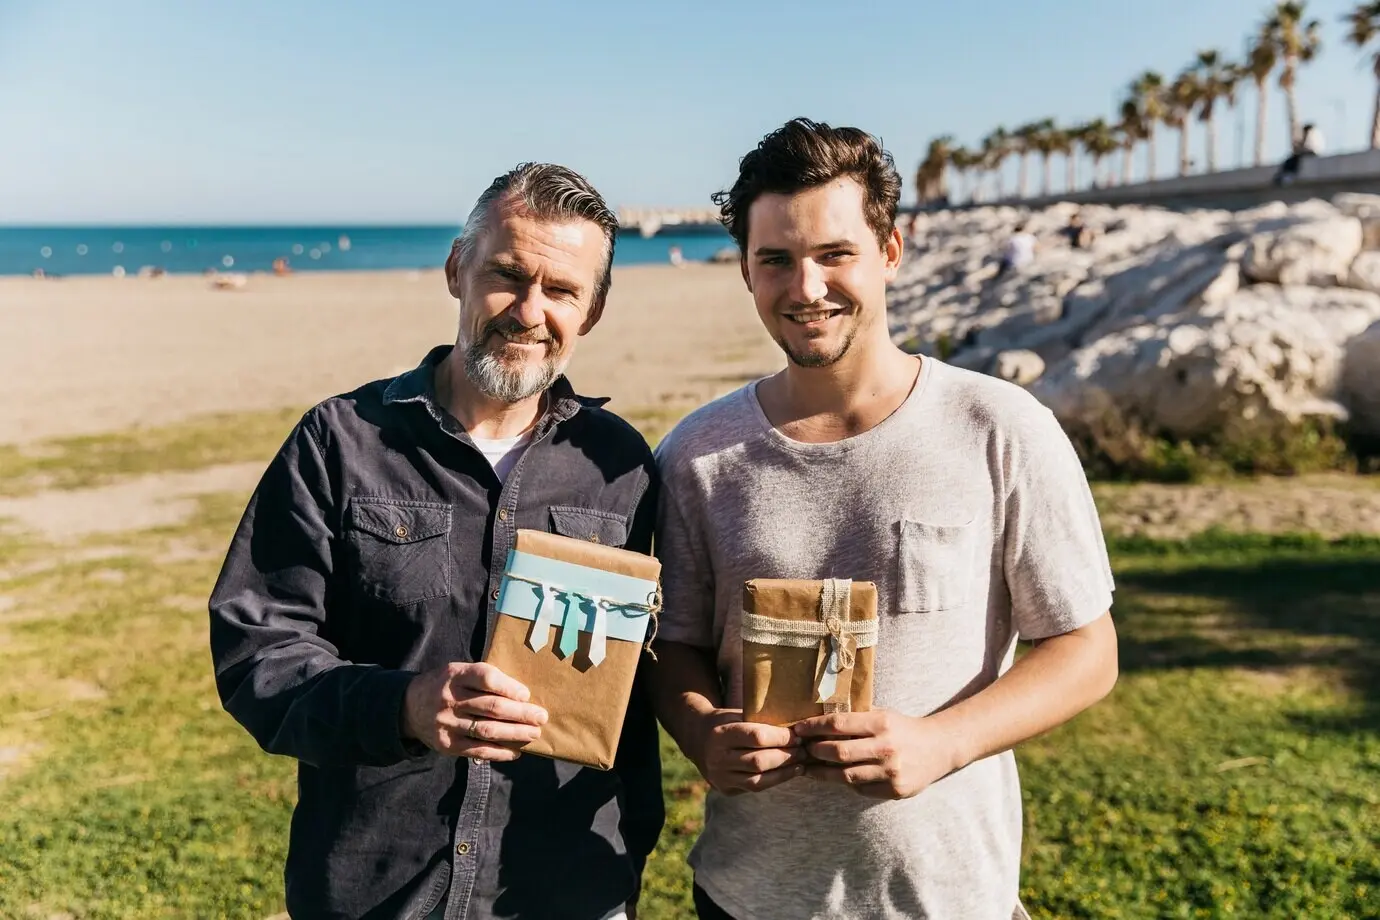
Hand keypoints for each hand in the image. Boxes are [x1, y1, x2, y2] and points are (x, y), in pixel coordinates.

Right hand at [403, 662, 546, 760]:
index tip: (526, 695)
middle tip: (541, 717)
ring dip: (515, 733)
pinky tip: (516, 751)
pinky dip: (499, 752)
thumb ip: (483, 679)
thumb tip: (521, 695)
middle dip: (521, 713)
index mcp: (455, 675)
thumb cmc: (445, 685)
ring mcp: (447, 724)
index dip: (509, 687)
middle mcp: (450, 699)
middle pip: (492, 707)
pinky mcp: (447, 744)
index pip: (486, 678)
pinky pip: (477, 750)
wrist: (408, 706)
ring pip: (487, 730)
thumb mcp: (458, 671)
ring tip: (534, 733)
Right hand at [693, 709, 807, 794]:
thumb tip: (798, 728)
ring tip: (800, 764)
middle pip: (759, 761)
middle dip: (786, 756)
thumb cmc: (726, 721)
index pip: (756, 737)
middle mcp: (717, 758)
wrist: (697, 738)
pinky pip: (754, 787)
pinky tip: (788, 773)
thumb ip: (761, 722)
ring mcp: (720, 777)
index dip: (781, 737)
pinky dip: (774, 780)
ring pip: (758, 779)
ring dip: (784, 772)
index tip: (798, 735)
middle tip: (804, 750)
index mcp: (720, 734)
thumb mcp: (738, 714)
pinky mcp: (725, 789)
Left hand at [793, 710, 960, 799]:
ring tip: (809, 767)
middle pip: (838, 752)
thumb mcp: (882, 714)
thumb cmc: (902, 729)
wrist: (938, 748)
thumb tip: (817, 721)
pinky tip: (835, 776)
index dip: (814, 727)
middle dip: (814, 751)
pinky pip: (860, 789)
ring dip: (822, 772)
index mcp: (881, 723)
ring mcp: (891, 772)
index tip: (798, 729)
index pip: (839, 724)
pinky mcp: (894, 790)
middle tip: (801, 750)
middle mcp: (886, 748)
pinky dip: (845, 783)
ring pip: (846, 776)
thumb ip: (856, 719)